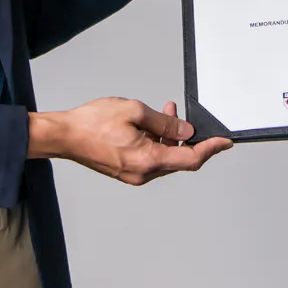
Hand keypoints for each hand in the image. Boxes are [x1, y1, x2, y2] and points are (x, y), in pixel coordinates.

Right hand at [29, 98, 231, 184]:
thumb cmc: (91, 123)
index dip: (211, 150)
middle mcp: (142, 174)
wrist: (63, 136)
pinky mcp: (125, 171)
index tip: (224, 142)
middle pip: (178, 160)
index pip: (190, 159)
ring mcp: (133, 175)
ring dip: (169, 138)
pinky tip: (151, 125)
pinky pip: (150, 159)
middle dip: (186, 138)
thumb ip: (164, 123)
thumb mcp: (134, 112)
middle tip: (183, 116)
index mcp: (147, 161)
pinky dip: (156, 143)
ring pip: (164, 158)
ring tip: (165, 112)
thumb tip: (185, 132)